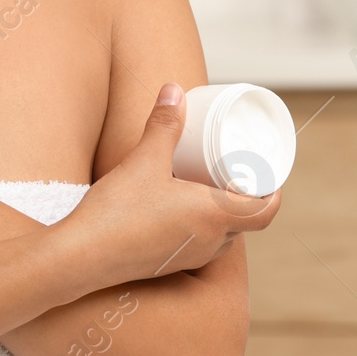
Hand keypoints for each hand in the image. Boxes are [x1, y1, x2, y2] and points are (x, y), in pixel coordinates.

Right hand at [60, 83, 282, 286]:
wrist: (83, 256)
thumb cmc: (118, 211)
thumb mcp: (143, 161)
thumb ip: (163, 125)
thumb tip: (174, 90)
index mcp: (215, 216)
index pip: (265, 210)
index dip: (273, 193)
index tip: (269, 176)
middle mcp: (210, 242)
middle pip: (246, 223)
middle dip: (245, 199)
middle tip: (235, 174)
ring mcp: (190, 257)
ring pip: (223, 236)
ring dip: (223, 215)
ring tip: (207, 190)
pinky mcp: (169, 265)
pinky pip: (199, 245)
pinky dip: (200, 227)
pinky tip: (178, 212)